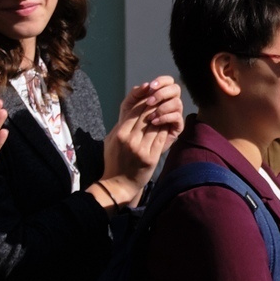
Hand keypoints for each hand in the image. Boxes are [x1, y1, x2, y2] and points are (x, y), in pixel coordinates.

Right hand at [102, 77, 184, 192]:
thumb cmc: (113, 160)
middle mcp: (130, 140)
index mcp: (119, 134)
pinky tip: (168, 123)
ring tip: (167, 108)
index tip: (150, 97)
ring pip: (155, 125)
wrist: (118, 183)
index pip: (134, 111)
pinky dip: (165, 128)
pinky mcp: (151, 157)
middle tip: (161, 99)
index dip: (144, 102)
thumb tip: (131, 110)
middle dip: (155, 106)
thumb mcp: (111, 140)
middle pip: (146, 116)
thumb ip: (120, 125)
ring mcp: (142, 149)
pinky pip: (161, 138)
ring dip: (162, 115)